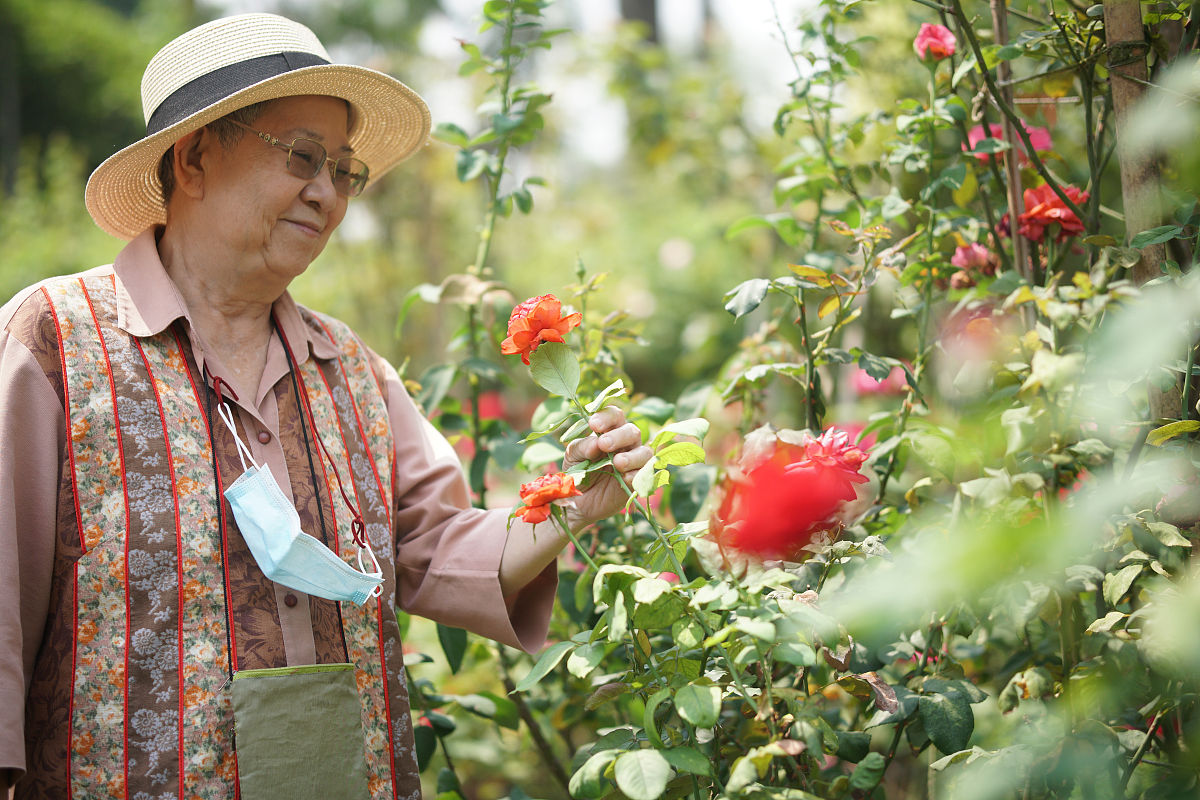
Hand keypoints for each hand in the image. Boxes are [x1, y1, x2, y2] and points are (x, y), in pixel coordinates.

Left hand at [562, 406, 651, 528]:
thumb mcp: (572, 457)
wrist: (578, 501)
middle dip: (619, 436)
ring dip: (632, 456)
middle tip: (604, 444)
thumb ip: (582, 447)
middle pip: (632, 431)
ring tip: (617, 462)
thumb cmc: (577, 472)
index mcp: (608, 431)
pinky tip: (623, 478)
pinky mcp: (637, 481)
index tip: (594, 424)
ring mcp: (633, 462)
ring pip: (645, 452)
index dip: (607, 417)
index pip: (614, 415)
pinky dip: (635, 474)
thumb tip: (596, 442)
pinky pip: (644, 475)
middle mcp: (625, 444)